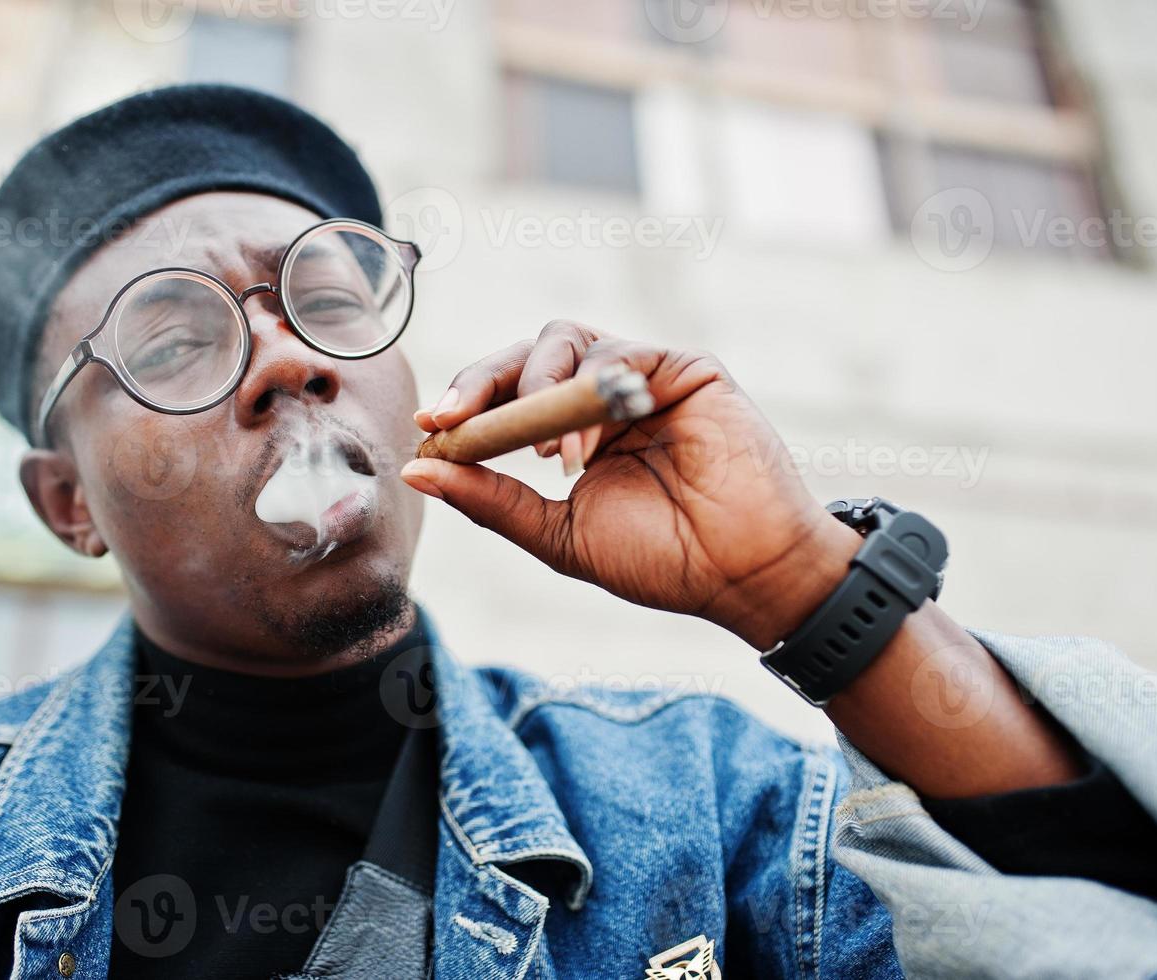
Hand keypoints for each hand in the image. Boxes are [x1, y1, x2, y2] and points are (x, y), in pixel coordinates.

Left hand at [399, 321, 860, 649]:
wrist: (741, 573)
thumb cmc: (661, 559)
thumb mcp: (558, 534)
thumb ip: (491, 500)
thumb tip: (416, 469)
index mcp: (575, 431)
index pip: (506, 396)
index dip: (465, 403)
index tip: (428, 427)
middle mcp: (604, 396)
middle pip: (526, 356)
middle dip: (481, 381)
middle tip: (450, 417)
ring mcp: (644, 377)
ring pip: (566, 341)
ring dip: (538, 387)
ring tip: (542, 451)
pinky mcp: (683, 367)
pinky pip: (619, 353)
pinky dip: (589, 391)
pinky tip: (583, 444)